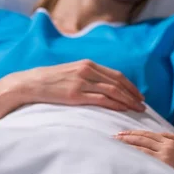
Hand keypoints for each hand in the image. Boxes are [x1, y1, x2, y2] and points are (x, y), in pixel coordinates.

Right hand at [9, 59, 144, 111]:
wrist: (30, 83)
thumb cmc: (50, 81)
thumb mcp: (71, 73)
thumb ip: (87, 76)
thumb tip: (103, 86)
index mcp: (88, 64)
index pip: (116, 75)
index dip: (130, 85)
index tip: (139, 94)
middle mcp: (87, 70)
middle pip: (118, 82)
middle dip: (133, 94)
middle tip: (143, 104)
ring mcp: (82, 82)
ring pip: (112, 90)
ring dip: (127, 100)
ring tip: (137, 109)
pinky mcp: (75, 94)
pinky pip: (101, 99)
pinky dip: (115, 104)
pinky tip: (123, 109)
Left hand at [114, 130, 173, 173]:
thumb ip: (170, 151)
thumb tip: (154, 150)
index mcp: (173, 143)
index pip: (149, 135)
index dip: (135, 133)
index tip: (123, 134)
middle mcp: (168, 146)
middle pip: (143, 137)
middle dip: (127, 136)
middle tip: (113, 137)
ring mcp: (166, 154)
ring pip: (141, 145)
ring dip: (127, 143)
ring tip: (114, 144)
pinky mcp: (164, 163)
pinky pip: (144, 156)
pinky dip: (133, 153)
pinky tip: (123, 153)